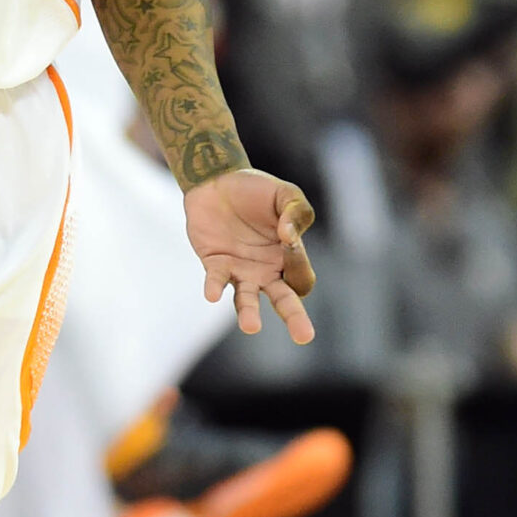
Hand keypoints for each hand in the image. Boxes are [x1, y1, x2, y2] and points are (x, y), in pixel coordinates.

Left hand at [183, 168, 314, 342]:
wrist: (217, 180)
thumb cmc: (257, 190)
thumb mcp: (286, 194)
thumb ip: (296, 212)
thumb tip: (288, 237)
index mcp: (288, 257)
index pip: (301, 276)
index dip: (298, 262)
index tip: (288, 236)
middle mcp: (267, 270)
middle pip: (285, 300)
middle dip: (295, 318)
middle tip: (305, 336)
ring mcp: (241, 270)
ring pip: (248, 300)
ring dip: (249, 313)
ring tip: (252, 327)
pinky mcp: (215, 263)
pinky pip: (216, 280)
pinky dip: (214, 287)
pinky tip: (212, 295)